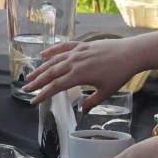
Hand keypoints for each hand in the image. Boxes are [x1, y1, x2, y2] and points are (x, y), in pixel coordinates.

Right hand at [20, 37, 139, 108]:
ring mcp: (78, 52)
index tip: (33, 101)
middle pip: (50, 73)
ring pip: (54, 60)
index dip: (43, 94)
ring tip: (30, 75)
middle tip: (26, 89)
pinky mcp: (83, 45)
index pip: (55, 87)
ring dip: (41, 68)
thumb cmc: (120, 74)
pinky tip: (43, 54)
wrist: (131, 53)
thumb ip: (92, 102)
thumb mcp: (106, 92)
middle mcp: (75, 62)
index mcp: (79, 75)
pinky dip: (52, 50)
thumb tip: (82, 111)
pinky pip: (64, 47)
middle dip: (37, 82)